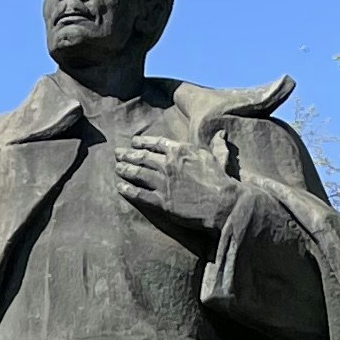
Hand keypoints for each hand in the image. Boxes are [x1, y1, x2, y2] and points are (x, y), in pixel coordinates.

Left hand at [115, 121, 241, 242]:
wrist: (223, 204)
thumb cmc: (222, 181)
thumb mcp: (219, 158)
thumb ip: (216, 146)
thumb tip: (221, 135)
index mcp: (181, 151)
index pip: (156, 143)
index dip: (142, 142)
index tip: (133, 142)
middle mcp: (168, 164)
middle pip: (142, 157)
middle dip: (127, 154)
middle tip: (117, 154)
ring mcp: (162, 182)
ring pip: (137, 173)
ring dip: (125, 169)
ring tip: (117, 168)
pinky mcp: (160, 201)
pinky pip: (138, 193)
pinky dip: (127, 190)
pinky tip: (120, 187)